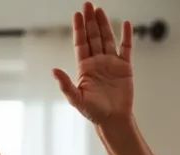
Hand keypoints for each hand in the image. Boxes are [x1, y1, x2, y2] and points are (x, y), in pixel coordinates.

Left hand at [52, 2, 132, 125]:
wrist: (113, 119)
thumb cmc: (93, 112)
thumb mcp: (77, 99)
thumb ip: (65, 85)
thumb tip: (53, 70)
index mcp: (84, 68)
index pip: (81, 43)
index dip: (79, 29)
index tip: (77, 14)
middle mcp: (97, 62)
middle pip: (93, 37)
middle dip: (90, 21)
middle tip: (88, 4)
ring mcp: (111, 63)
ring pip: (107, 39)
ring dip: (104, 24)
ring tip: (99, 10)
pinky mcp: (125, 67)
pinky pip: (126, 48)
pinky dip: (126, 36)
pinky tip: (125, 24)